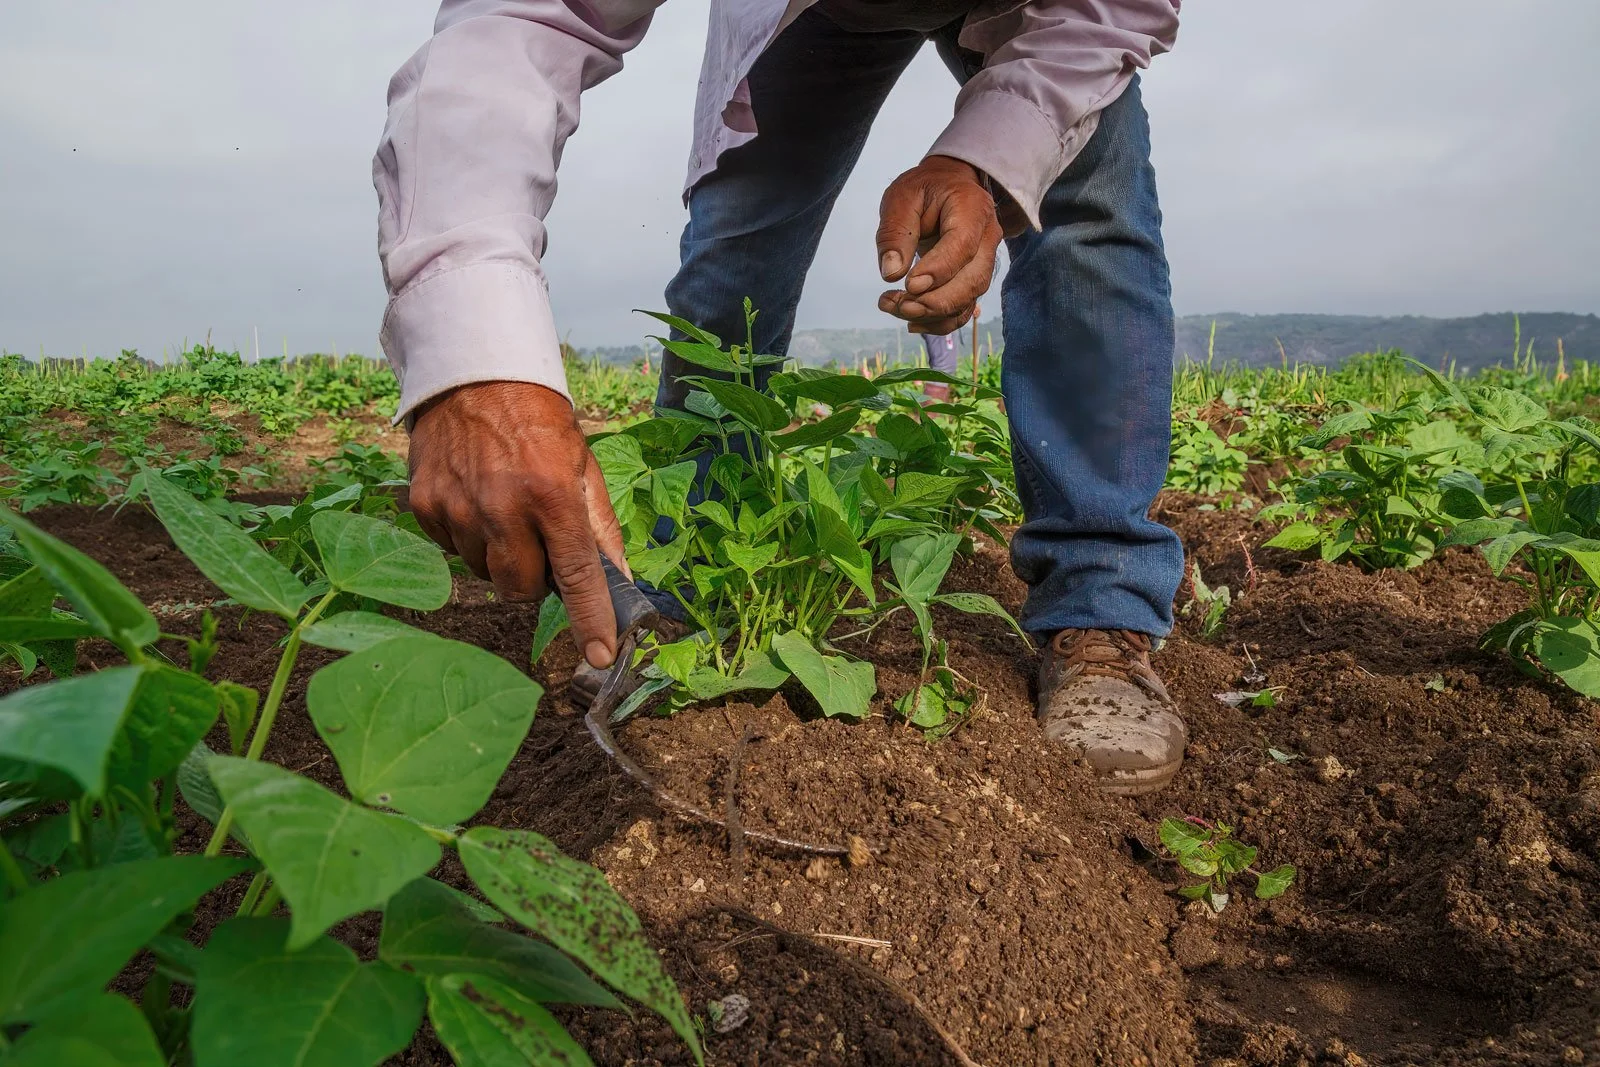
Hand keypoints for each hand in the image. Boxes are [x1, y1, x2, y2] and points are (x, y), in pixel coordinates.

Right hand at [408, 381, 627, 668]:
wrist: (473, 376)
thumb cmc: (538, 423)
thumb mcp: (582, 466)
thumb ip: (601, 528)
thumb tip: (622, 580)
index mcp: (551, 496)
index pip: (575, 575)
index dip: (590, 619)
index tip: (599, 654)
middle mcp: (502, 508)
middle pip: (521, 589)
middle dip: (535, 579)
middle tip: (540, 542)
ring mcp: (458, 510)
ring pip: (485, 573)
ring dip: (500, 557)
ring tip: (506, 510)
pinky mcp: (426, 507)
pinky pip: (452, 551)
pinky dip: (469, 539)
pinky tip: (477, 502)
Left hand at [876, 156, 1004, 335]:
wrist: (949, 187)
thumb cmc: (924, 189)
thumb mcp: (901, 198)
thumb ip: (895, 232)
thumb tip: (891, 273)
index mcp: (972, 209)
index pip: (963, 246)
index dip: (939, 270)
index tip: (908, 285)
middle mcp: (987, 237)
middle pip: (972, 280)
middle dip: (934, 301)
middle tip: (896, 304)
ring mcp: (985, 261)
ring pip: (968, 299)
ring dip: (931, 314)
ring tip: (893, 307)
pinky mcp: (975, 280)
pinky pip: (964, 310)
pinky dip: (939, 323)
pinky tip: (912, 323)